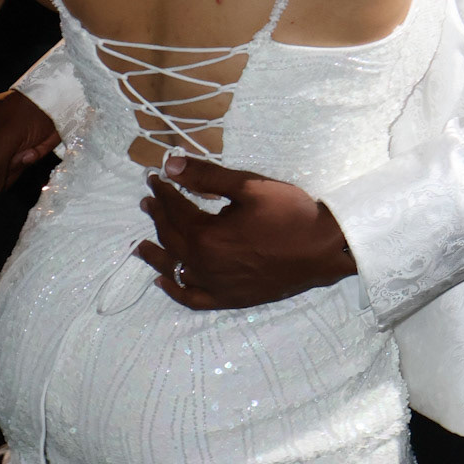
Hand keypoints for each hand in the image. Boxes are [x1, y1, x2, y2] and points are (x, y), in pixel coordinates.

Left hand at [138, 156, 354, 309]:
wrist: (324, 249)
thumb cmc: (290, 213)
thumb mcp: (248, 186)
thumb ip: (206, 176)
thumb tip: (170, 164)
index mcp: (207, 235)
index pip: (175, 210)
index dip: (163, 192)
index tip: (154, 178)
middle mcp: (205, 264)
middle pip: (172, 239)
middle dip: (158, 218)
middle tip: (148, 202)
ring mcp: (217, 285)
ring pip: (176, 270)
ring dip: (156, 255)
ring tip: (140, 246)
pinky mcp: (230, 299)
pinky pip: (194, 298)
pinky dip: (175, 290)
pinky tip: (164, 282)